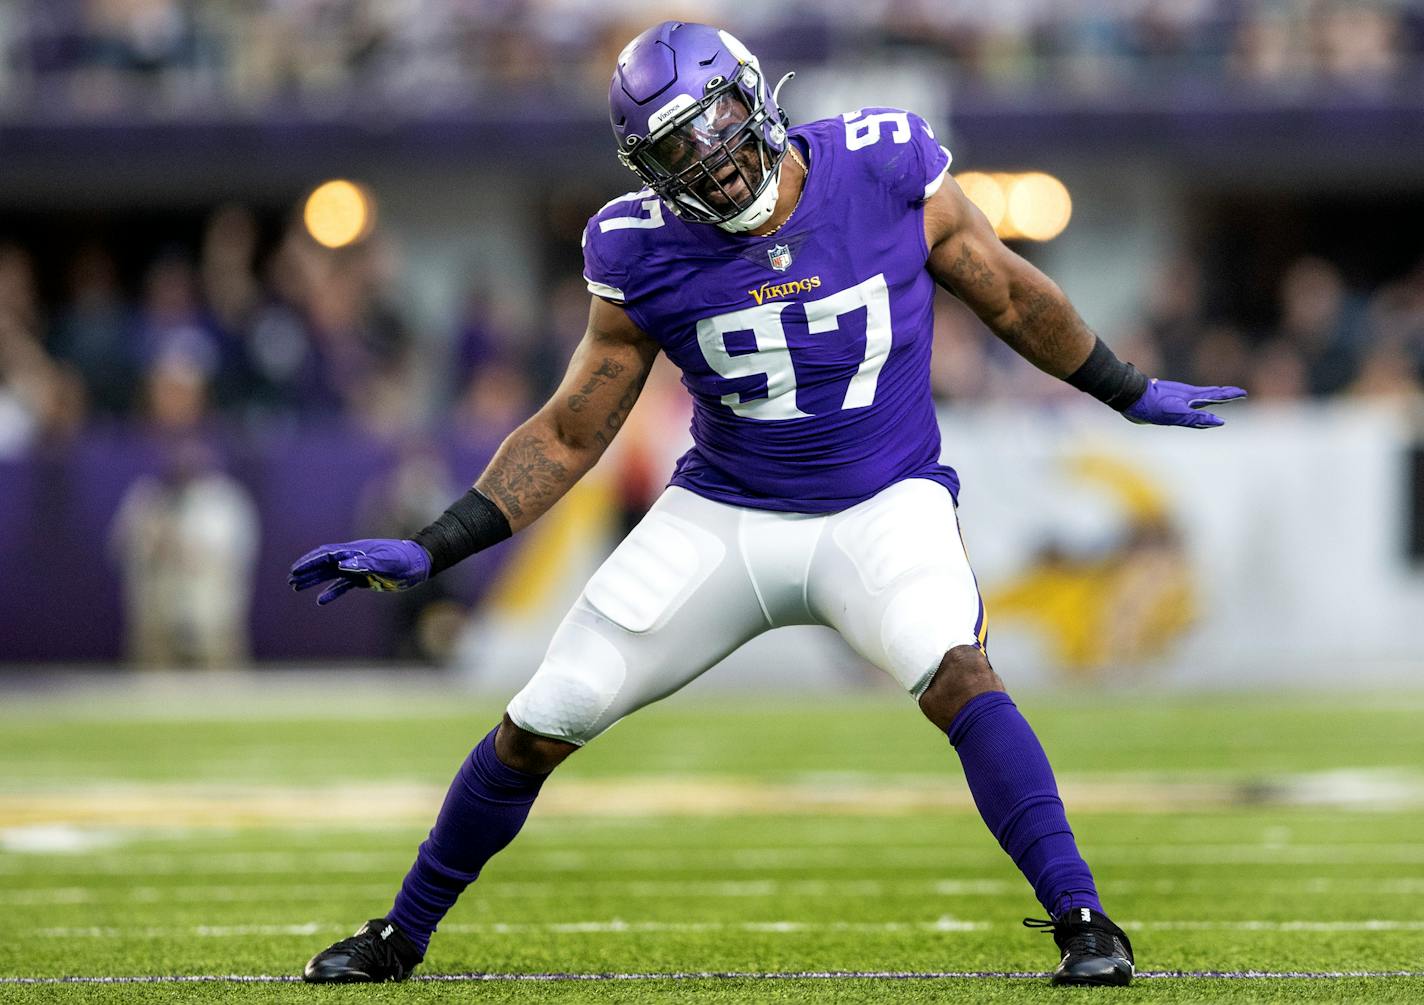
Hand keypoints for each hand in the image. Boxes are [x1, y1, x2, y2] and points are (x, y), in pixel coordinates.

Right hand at [288, 539, 431, 604]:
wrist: (419, 563)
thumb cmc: (403, 560)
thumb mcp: (386, 561)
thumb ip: (365, 563)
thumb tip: (341, 564)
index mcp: (355, 551)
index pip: (327, 555)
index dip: (310, 562)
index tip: (295, 570)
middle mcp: (353, 558)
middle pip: (324, 563)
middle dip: (306, 570)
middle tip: (290, 580)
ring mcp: (358, 568)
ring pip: (330, 574)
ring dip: (313, 580)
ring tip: (296, 587)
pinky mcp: (364, 579)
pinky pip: (343, 586)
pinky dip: (331, 592)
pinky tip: (321, 601)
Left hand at [1124, 379, 1245, 428]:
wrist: (1130, 397)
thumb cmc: (1152, 406)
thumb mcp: (1176, 415)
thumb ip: (1197, 418)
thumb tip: (1219, 421)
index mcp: (1191, 397)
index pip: (1216, 395)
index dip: (1229, 395)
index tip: (1243, 393)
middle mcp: (1186, 395)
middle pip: (1210, 394)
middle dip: (1225, 394)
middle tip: (1239, 393)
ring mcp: (1176, 397)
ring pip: (1198, 397)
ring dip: (1211, 396)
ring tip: (1219, 396)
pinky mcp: (1166, 401)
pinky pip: (1186, 402)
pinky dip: (1194, 402)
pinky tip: (1190, 404)